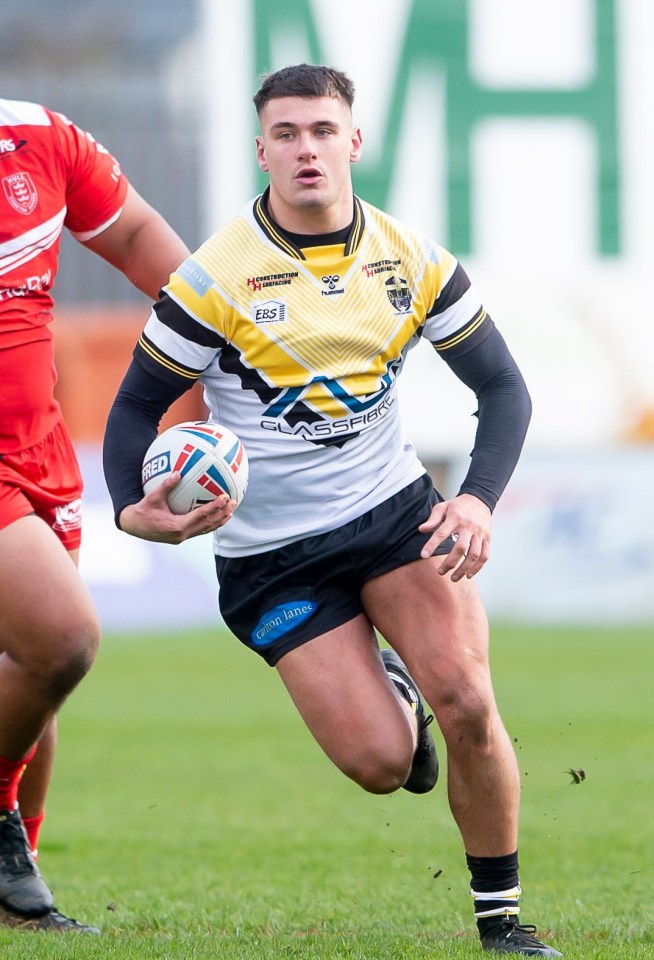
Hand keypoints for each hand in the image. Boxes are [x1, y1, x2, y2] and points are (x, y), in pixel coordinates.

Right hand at [118, 472, 235, 543]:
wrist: (133, 526)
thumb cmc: (142, 510)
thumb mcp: (152, 496)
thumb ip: (166, 485)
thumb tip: (177, 472)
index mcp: (177, 526)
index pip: (201, 516)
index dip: (215, 507)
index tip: (225, 497)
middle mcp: (182, 535)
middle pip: (208, 524)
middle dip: (222, 514)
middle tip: (233, 502)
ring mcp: (182, 538)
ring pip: (206, 529)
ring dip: (219, 520)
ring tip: (230, 511)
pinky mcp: (181, 537)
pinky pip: (200, 530)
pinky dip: (210, 523)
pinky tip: (216, 517)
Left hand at [418, 493, 491, 580]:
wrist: (479, 499)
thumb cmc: (456, 506)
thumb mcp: (443, 507)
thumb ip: (433, 519)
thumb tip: (421, 530)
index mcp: (455, 518)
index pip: (442, 533)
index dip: (432, 545)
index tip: (423, 556)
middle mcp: (469, 526)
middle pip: (460, 548)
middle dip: (450, 562)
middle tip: (440, 572)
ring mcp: (480, 533)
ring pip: (474, 554)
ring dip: (464, 569)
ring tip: (453, 578)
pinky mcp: (488, 538)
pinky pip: (485, 555)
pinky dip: (477, 567)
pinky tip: (468, 575)